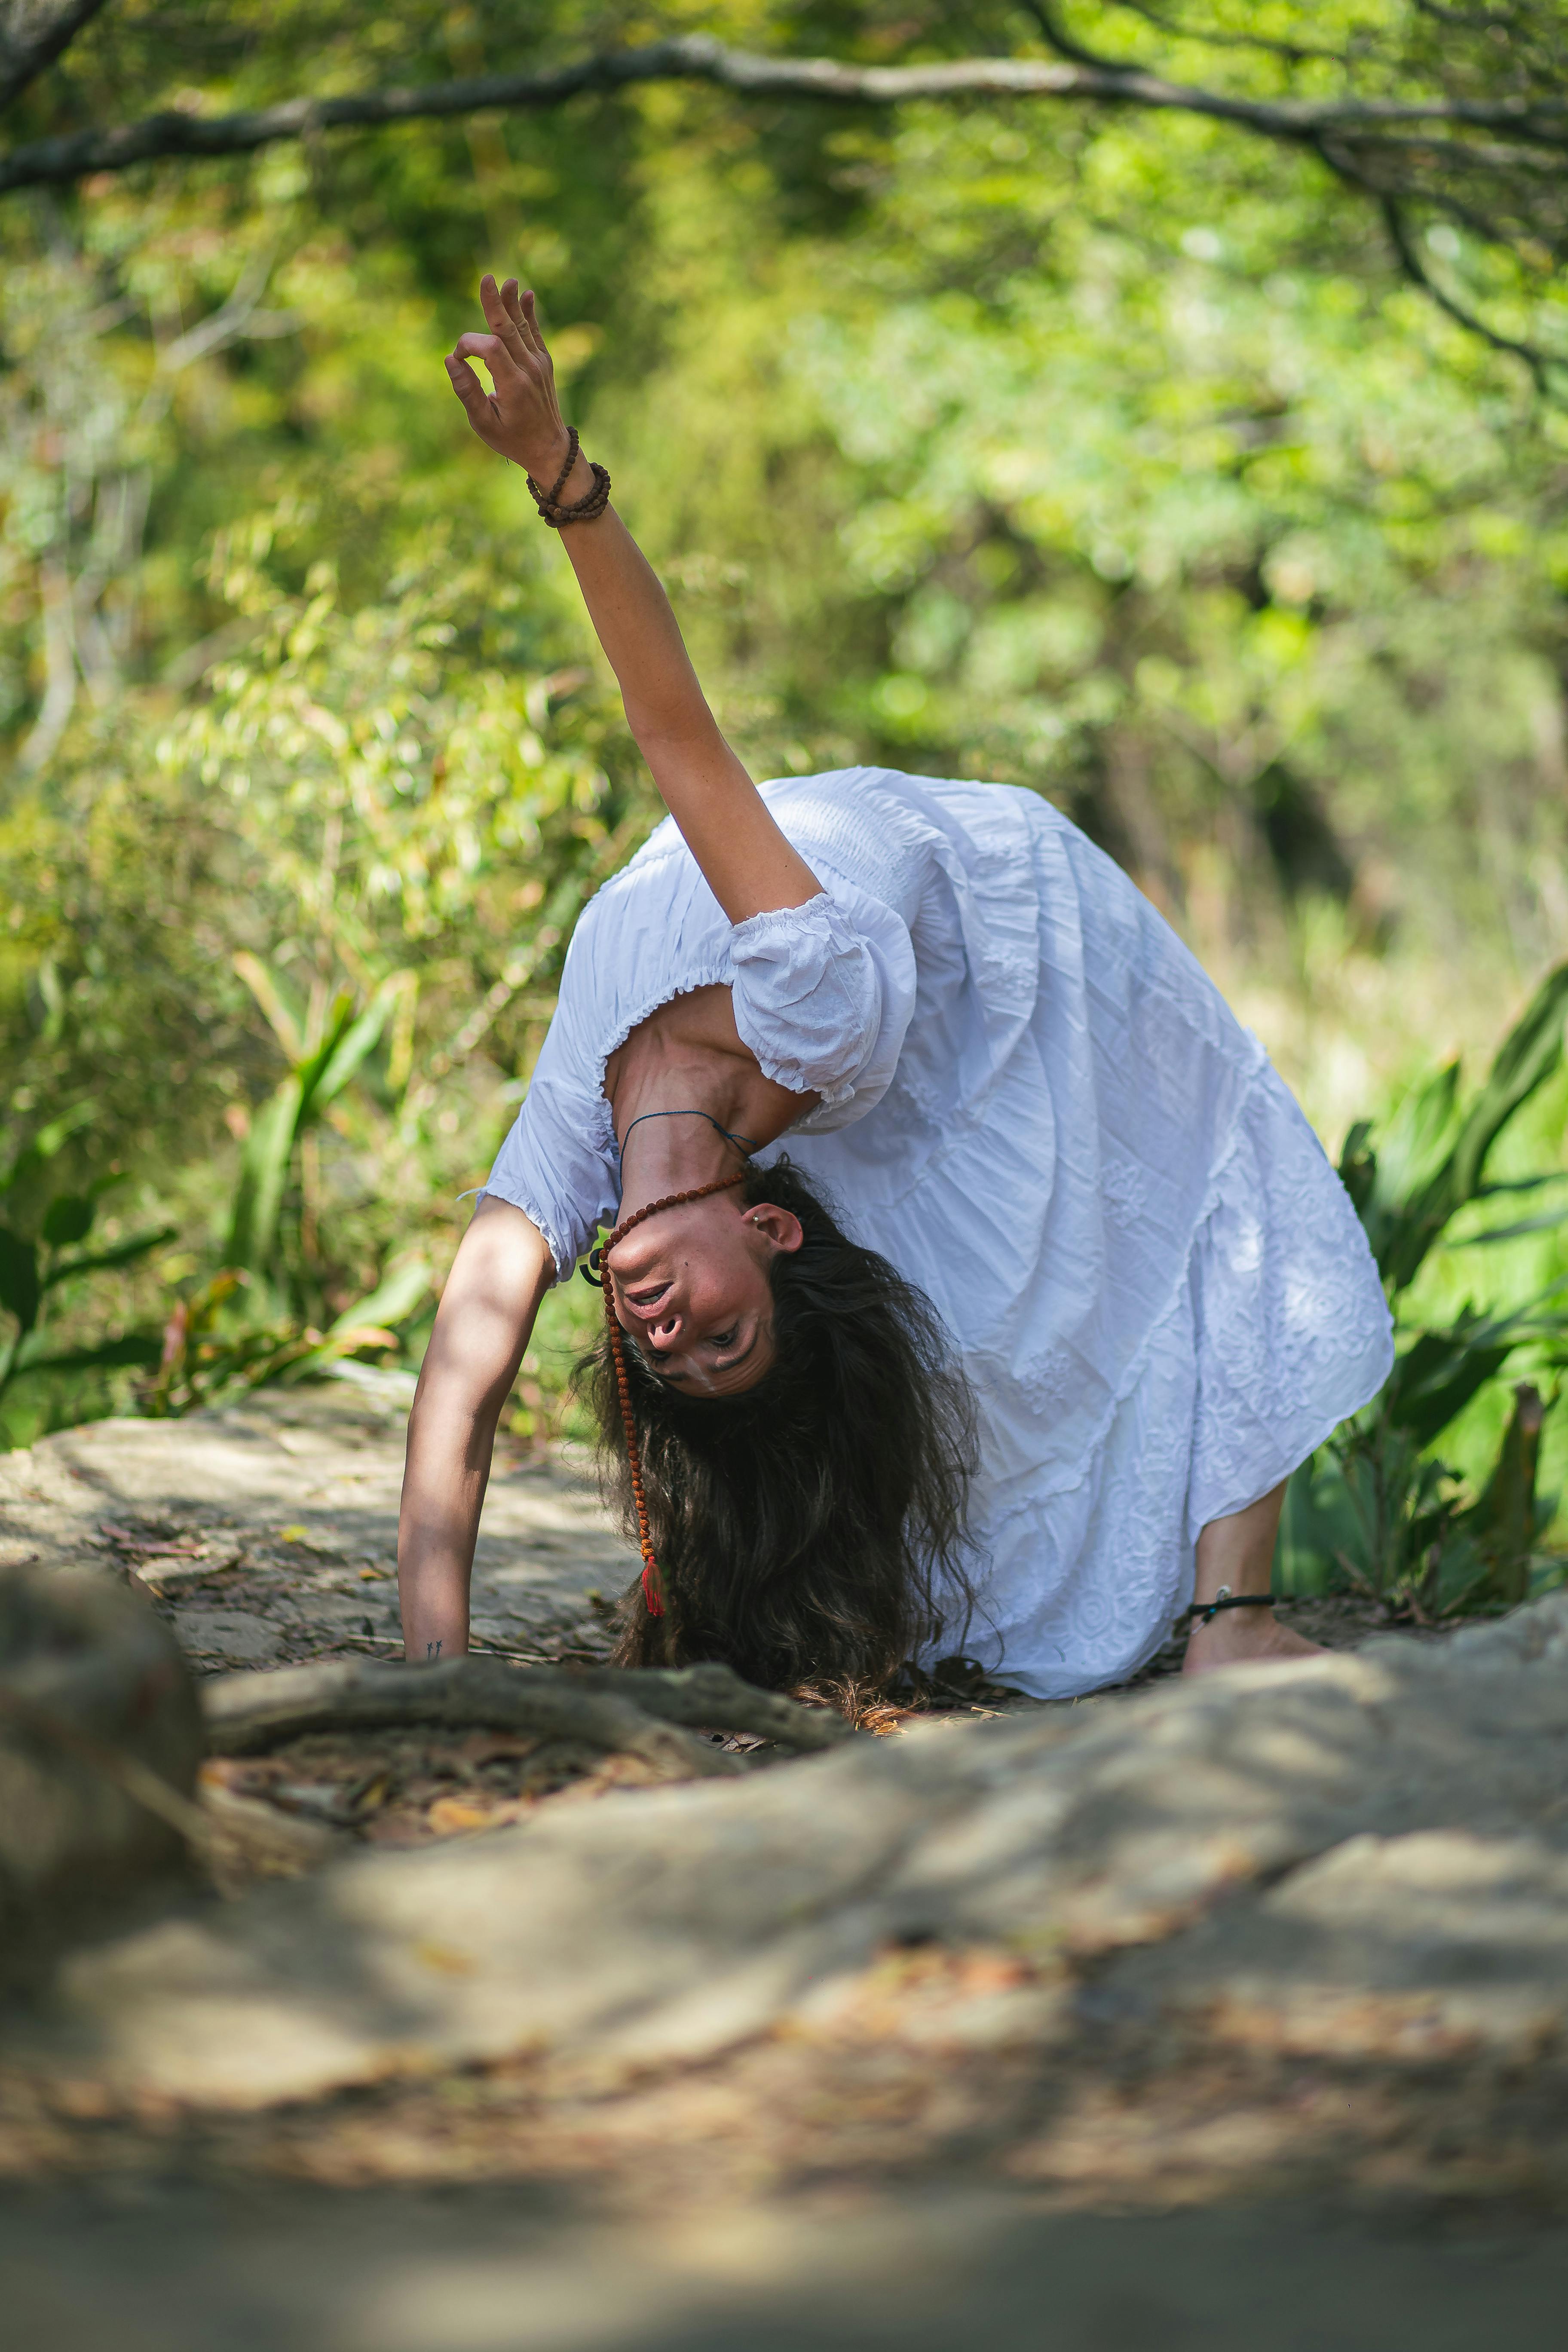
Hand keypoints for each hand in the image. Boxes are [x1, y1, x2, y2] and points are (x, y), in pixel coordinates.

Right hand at [446, 274, 569, 479]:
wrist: (549, 449)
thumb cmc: (512, 439)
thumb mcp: (483, 424)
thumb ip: (467, 391)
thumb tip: (451, 360)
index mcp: (512, 386)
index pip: (489, 348)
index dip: (468, 345)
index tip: (457, 358)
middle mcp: (529, 370)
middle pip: (508, 330)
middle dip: (494, 304)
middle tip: (486, 278)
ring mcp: (539, 364)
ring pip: (522, 327)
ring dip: (512, 303)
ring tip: (508, 281)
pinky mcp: (544, 363)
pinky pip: (535, 333)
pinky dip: (530, 314)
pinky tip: (527, 295)